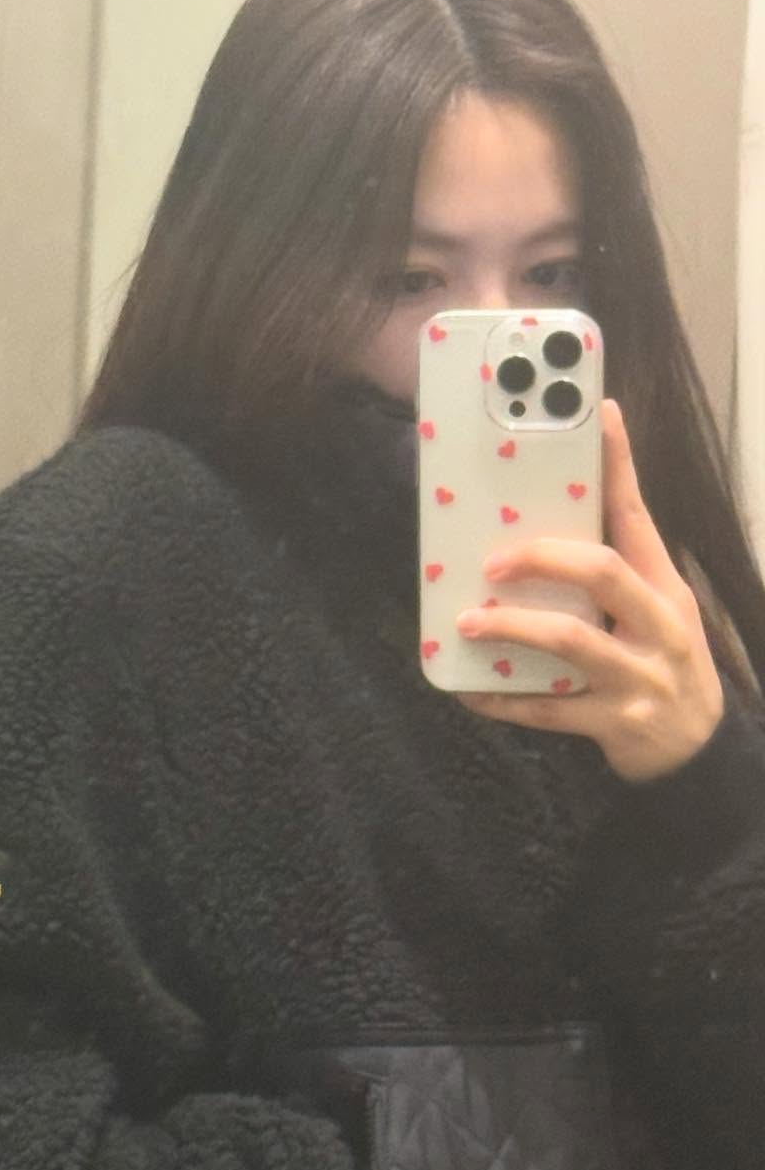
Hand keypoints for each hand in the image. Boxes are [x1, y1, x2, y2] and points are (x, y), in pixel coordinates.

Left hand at [453, 398, 724, 782]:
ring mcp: (641, 677)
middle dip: (542, 558)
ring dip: (512, 628)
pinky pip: (549, 710)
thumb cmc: (661, 666)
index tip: (599, 414)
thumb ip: (613, 575)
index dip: (618, 465)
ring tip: (468, 622)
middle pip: (603, 572)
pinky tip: (471, 692)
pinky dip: (505, 700)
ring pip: (572, 641)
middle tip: (493, 561)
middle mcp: (661, 626)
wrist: (700, 754)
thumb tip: (538, 531)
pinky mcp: (617, 724)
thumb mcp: (654, 614)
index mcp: (666, 588)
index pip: (639, 516)